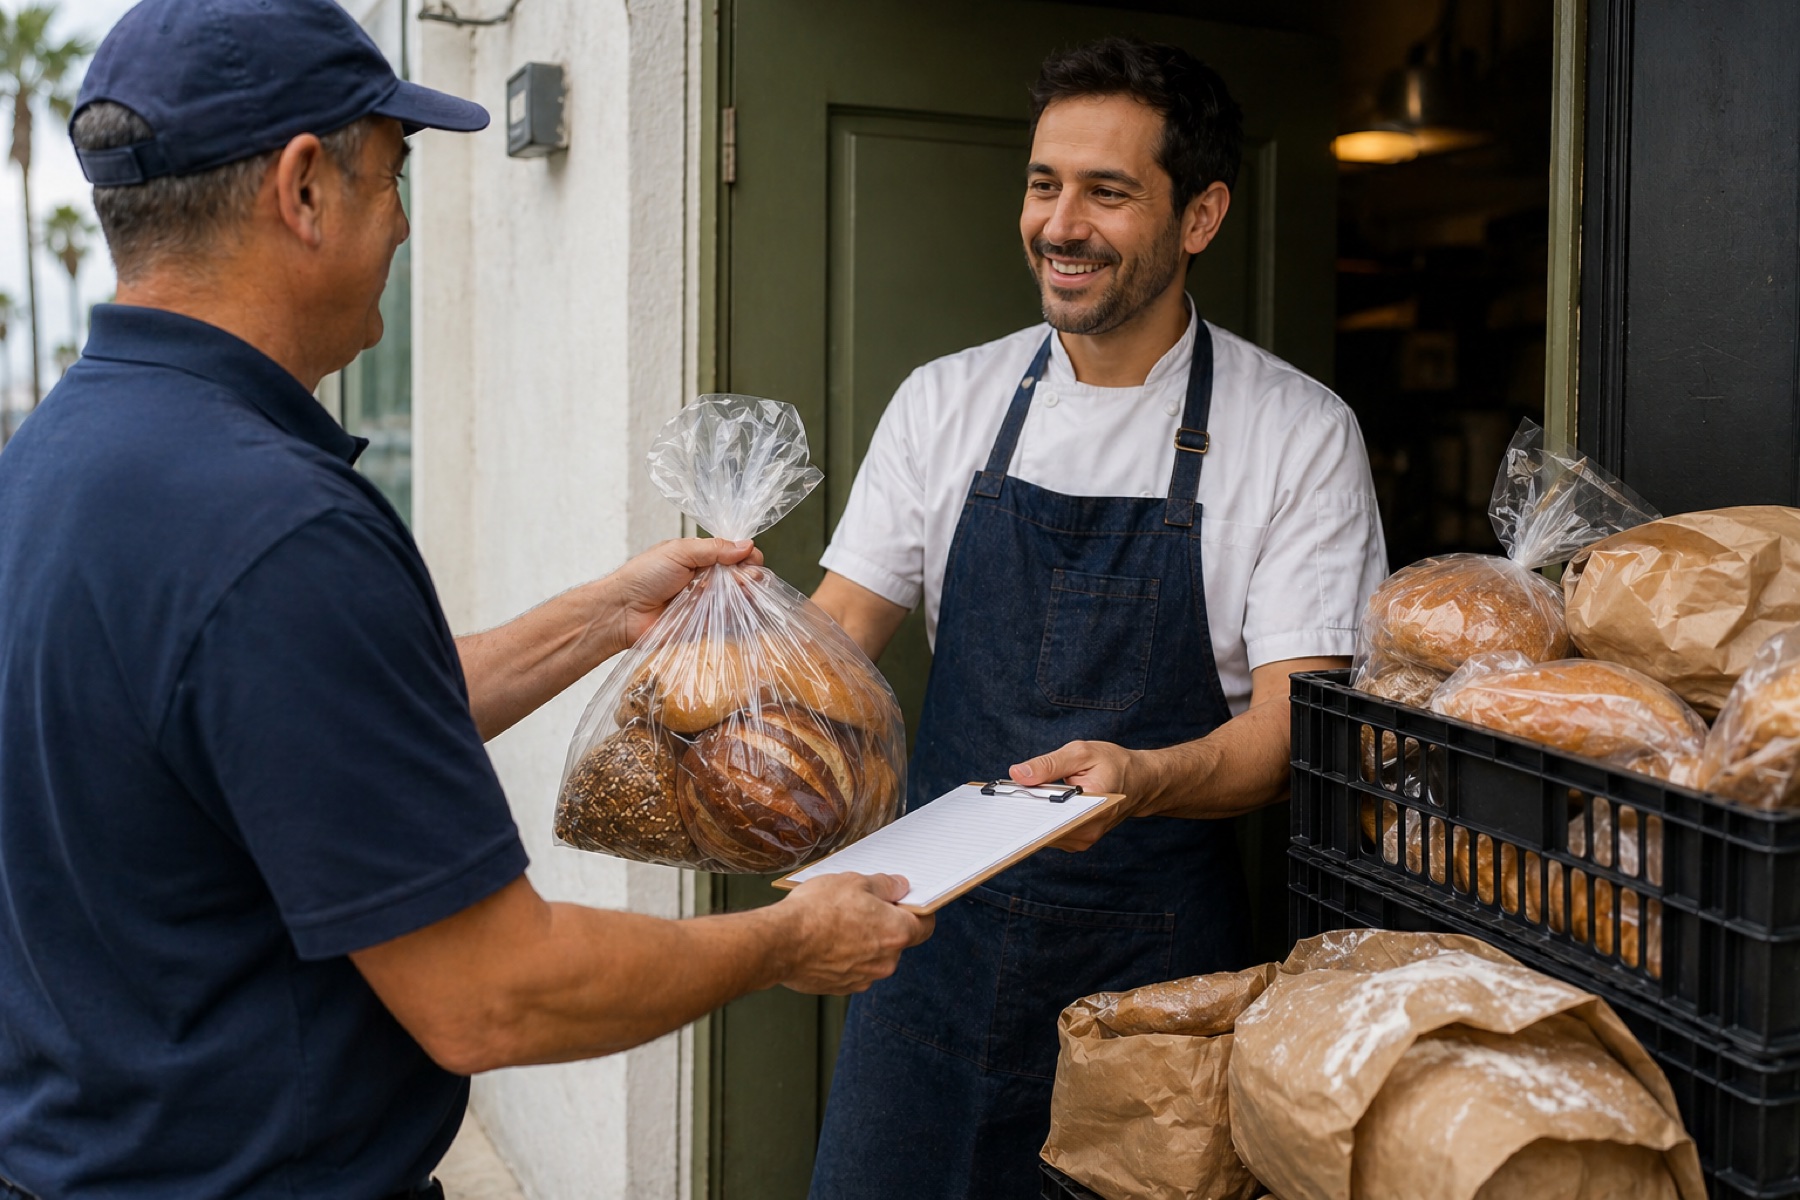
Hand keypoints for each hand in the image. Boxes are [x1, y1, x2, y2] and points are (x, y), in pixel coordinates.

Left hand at [600, 537, 761, 646]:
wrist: (623, 611)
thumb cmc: (644, 576)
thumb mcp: (679, 551)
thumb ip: (714, 549)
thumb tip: (746, 545)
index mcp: (699, 557)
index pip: (733, 553)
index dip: (746, 554)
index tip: (752, 558)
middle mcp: (705, 578)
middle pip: (740, 575)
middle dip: (750, 574)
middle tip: (748, 578)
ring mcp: (705, 602)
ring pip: (737, 597)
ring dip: (747, 593)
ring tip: (744, 591)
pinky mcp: (704, 624)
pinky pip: (727, 619)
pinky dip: (738, 614)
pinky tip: (742, 608)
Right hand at [773, 873, 933, 994]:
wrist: (780, 942)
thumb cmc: (816, 911)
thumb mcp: (854, 881)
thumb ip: (884, 885)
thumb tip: (899, 886)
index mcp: (896, 933)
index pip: (925, 925)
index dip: (917, 910)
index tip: (904, 901)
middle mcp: (885, 961)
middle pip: (896, 940)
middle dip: (883, 924)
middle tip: (860, 905)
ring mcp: (863, 978)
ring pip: (872, 955)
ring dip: (862, 941)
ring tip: (836, 922)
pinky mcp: (842, 987)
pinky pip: (852, 968)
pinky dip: (844, 956)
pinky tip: (825, 940)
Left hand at [1010, 740, 1144, 851]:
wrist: (1141, 782)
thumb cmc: (1114, 764)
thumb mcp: (1081, 753)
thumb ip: (1048, 764)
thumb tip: (1017, 773)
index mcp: (1091, 809)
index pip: (1048, 816)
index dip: (1022, 808)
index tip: (1000, 800)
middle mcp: (1086, 831)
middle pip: (1042, 827)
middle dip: (1021, 810)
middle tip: (999, 794)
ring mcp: (1081, 839)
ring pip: (1043, 831)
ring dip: (1029, 813)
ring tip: (1017, 794)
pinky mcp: (1076, 839)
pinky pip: (1049, 831)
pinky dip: (1038, 817)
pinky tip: (1030, 803)